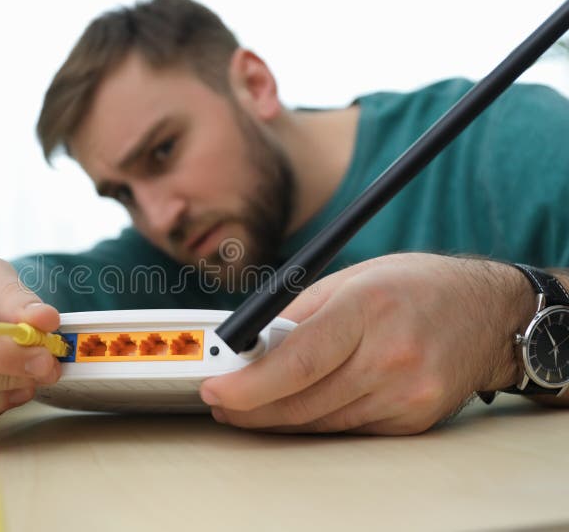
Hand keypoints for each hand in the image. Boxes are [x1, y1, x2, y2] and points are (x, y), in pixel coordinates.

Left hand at [199, 253, 532, 434]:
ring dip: (277, 417)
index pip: (299, 361)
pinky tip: (295, 409)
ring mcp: (408, 394)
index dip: (249, 383)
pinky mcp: (414, 419)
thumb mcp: (351, 278)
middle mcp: (393, 357)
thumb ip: (298, 313)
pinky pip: (348, 428)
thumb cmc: (416, 285)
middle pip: (303, 401)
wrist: (489, 313)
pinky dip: (315, 420)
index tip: (217, 388)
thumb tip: (249, 346)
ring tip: (248, 405)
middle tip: (222, 401)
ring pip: (321, 422)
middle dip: (251, 407)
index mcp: (369, 310)